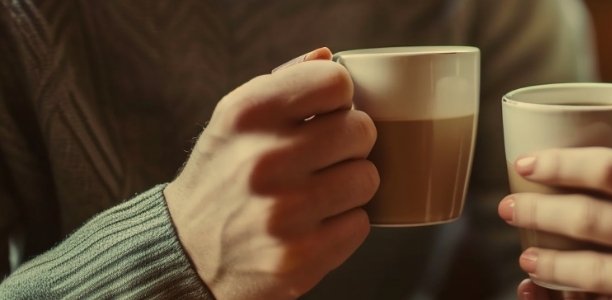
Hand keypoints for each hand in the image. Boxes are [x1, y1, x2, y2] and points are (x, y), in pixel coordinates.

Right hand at [164, 48, 377, 298]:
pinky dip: (344, 223)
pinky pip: (360, 223)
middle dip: (350, 141)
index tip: (326, 112)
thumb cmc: (225, 173)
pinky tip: (314, 222)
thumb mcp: (234, 120)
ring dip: (351, 184)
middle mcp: (262, 162)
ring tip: (320, 189)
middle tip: (327, 155)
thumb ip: (284, 82)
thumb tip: (330, 59)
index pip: (335, 83)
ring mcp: (282, 213)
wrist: (187, 252)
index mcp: (246, 115)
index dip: (338, 98)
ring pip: (367, 178)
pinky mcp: (299, 257)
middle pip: (362, 130)